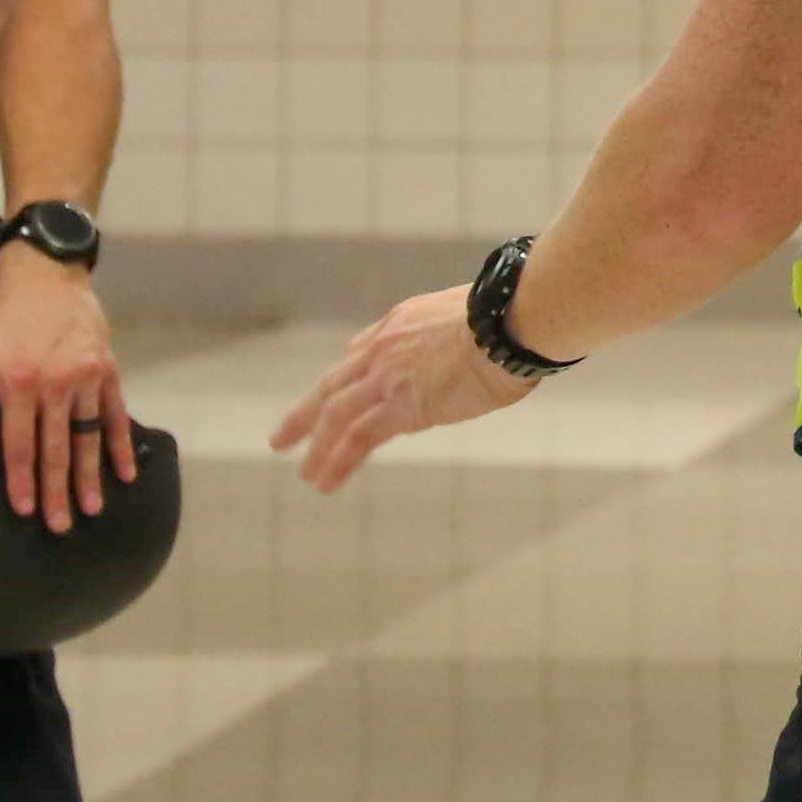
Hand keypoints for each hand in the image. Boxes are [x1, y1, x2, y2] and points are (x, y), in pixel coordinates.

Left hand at [0, 243, 131, 531]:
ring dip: (91, 476)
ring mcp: (86, 377)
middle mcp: (55, 384)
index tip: (25, 510)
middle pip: (57, 449)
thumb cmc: (0, 316)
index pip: (19, 444)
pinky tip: (126, 472)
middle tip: (60, 526)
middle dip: (58, 491)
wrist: (44, 275)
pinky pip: (114, 414)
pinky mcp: (107, 369)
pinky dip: (121, 444)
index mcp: (18, 382)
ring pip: (88, 437)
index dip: (22, 480)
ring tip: (92, 509)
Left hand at [271, 287, 533, 493]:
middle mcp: (384, 349)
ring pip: (335, 416)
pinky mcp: (398, 407)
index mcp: (403, 323)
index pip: (364, 350)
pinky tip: (324, 483)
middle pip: (334, 385)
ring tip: (306, 474)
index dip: (349, 376)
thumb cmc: (516, 317)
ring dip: (316, 447)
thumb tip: (498, 348)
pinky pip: (356, 438)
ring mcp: (386, 379)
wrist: (510, 322)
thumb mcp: (481, 319)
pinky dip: (337, 462)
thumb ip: (471, 337)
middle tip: (285, 437)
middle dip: (307, 413)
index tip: (339, 391)